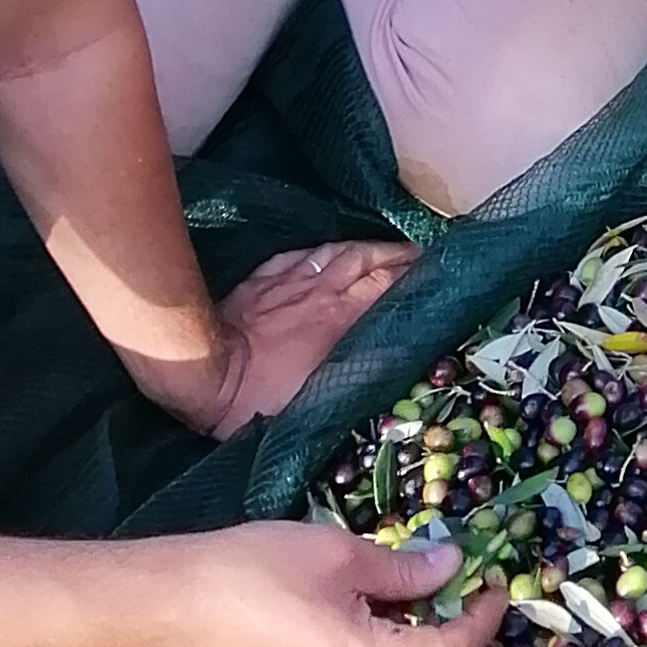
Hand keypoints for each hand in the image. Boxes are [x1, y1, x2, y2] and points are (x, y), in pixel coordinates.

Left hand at [122, 240, 417, 440]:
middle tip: (423, 256)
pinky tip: (329, 253)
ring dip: (366, 248)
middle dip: (400, 254)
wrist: (206, 374)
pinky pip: (301, 257)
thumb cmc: (262, 397)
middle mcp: (323, 291)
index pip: (389, 284)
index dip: (417, 275)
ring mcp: (290, 282)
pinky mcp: (262, 281)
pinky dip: (323, 253)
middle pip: (369, 259)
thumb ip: (360, 375)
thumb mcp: (323, 398)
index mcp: (342, 317)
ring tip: (385, 249)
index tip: (440, 273)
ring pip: (338, 252)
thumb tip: (394, 363)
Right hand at [179, 518, 505, 646]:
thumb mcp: (339, 554)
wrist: (175, 600)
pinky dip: (363, 641)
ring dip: (399, 631)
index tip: (495, 587)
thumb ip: (402, 569)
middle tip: (445, 574)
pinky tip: (346, 603)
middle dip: (439, 623)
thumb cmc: (259, 568)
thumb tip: (450, 567)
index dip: (478, 622)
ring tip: (390, 581)